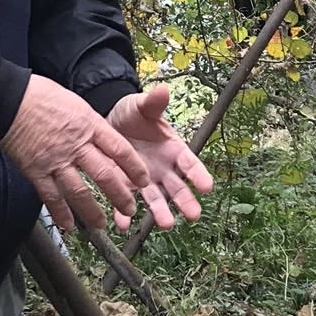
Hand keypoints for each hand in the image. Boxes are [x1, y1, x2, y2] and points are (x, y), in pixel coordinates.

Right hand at [1, 75, 149, 232]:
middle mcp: (76, 145)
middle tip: (130, 208)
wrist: (10, 98)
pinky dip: (60, 213)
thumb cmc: (42, 96)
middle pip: (105, 175)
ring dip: (92, 211)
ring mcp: (56, 160)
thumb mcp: (76, 103)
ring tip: (101, 225)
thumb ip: (91, 125)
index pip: (120, 149)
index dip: (135, 168)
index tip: (144, 180)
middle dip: (120, 196)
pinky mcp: (36, 170)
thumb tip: (104, 139)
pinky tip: (68, 225)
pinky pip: (51, 197)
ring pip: (79, 192)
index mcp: (89, 125)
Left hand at [107, 83, 213, 230]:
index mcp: (173, 149)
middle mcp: (163, 169)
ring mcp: (145, 181)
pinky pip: (125, 203)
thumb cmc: (132, 114)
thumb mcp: (142, 107)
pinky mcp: (126, 186)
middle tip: (193, 215)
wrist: (108, 122)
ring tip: (165, 224)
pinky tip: (122, 225)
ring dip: (161, 212)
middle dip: (186, 201)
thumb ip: (153, 103)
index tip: (208, 186)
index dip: (199, 174)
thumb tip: (162, 90)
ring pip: (156, 199)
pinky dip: (123, 215)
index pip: (189, 163)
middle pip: (178, 187)